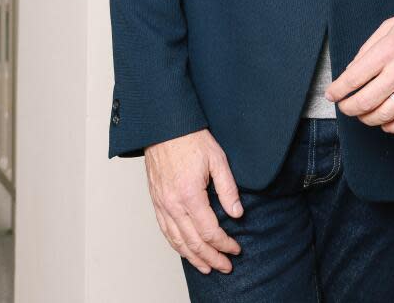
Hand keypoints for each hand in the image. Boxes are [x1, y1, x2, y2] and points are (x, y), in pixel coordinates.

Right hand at [144, 128, 244, 275]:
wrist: (164, 126)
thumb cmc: (190, 138)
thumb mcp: (217, 158)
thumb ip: (227, 188)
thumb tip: (237, 213)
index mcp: (189, 194)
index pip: (209, 231)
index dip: (224, 244)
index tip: (236, 249)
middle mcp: (173, 204)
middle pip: (193, 242)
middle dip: (212, 258)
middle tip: (226, 266)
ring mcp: (162, 205)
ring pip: (177, 241)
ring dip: (194, 258)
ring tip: (207, 267)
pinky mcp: (156, 202)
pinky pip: (165, 231)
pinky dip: (177, 246)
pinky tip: (185, 250)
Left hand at [324, 0, 393, 132]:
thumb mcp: (388, 26)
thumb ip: (367, 49)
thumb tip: (351, 70)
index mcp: (387, 50)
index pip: (354, 78)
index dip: (338, 90)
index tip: (331, 94)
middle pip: (365, 101)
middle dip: (348, 108)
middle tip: (344, 106)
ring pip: (384, 115)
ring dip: (367, 119)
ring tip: (362, 115)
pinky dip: (393, 127)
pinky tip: (385, 123)